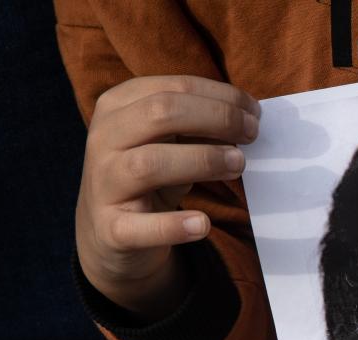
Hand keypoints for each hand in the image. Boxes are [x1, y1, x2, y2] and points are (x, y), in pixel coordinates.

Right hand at [75, 75, 259, 318]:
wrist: (110, 232)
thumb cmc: (150, 177)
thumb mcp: (170, 143)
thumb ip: (198, 126)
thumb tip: (246, 117)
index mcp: (117, 107)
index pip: (172, 89)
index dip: (219, 97)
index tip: (255, 111)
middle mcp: (103, 139)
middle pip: (159, 114)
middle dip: (215, 119)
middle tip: (252, 135)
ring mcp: (103, 184)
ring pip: (149, 164)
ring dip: (202, 161)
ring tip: (238, 165)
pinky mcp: (111, 228)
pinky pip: (140, 226)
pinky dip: (173, 225)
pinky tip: (202, 224)